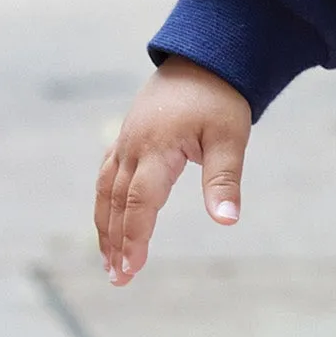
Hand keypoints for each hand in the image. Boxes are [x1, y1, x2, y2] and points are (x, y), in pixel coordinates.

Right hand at [93, 57, 251, 285]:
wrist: (204, 58)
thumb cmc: (220, 99)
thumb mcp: (230, 138)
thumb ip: (224, 180)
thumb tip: (227, 221)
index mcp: (156, 148)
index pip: (139, 202)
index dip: (134, 237)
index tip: (132, 269)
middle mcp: (132, 146)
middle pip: (116, 202)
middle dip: (115, 242)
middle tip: (119, 278)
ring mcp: (126, 140)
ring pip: (105, 190)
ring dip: (105, 226)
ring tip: (109, 261)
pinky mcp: (127, 137)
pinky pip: (107, 174)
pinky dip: (105, 202)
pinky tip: (108, 221)